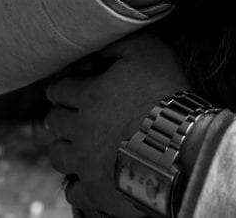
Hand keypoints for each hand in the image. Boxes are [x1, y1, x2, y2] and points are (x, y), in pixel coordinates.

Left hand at [44, 34, 190, 216]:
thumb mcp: (148, 51)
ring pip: (58, 155)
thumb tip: (100, 45)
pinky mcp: (97, 190)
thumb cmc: (166, 93)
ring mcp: (86, 162)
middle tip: (69, 115)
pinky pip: (74, 191)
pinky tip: (87, 176)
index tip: (65, 88)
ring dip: (64, 147)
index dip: (62, 87)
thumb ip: (120, 43)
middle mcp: (81, 130)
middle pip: (54, 122)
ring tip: (75, 144)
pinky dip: (78, 184)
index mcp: (89, 96)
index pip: (60, 90)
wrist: (181, 143)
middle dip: (60, 115)